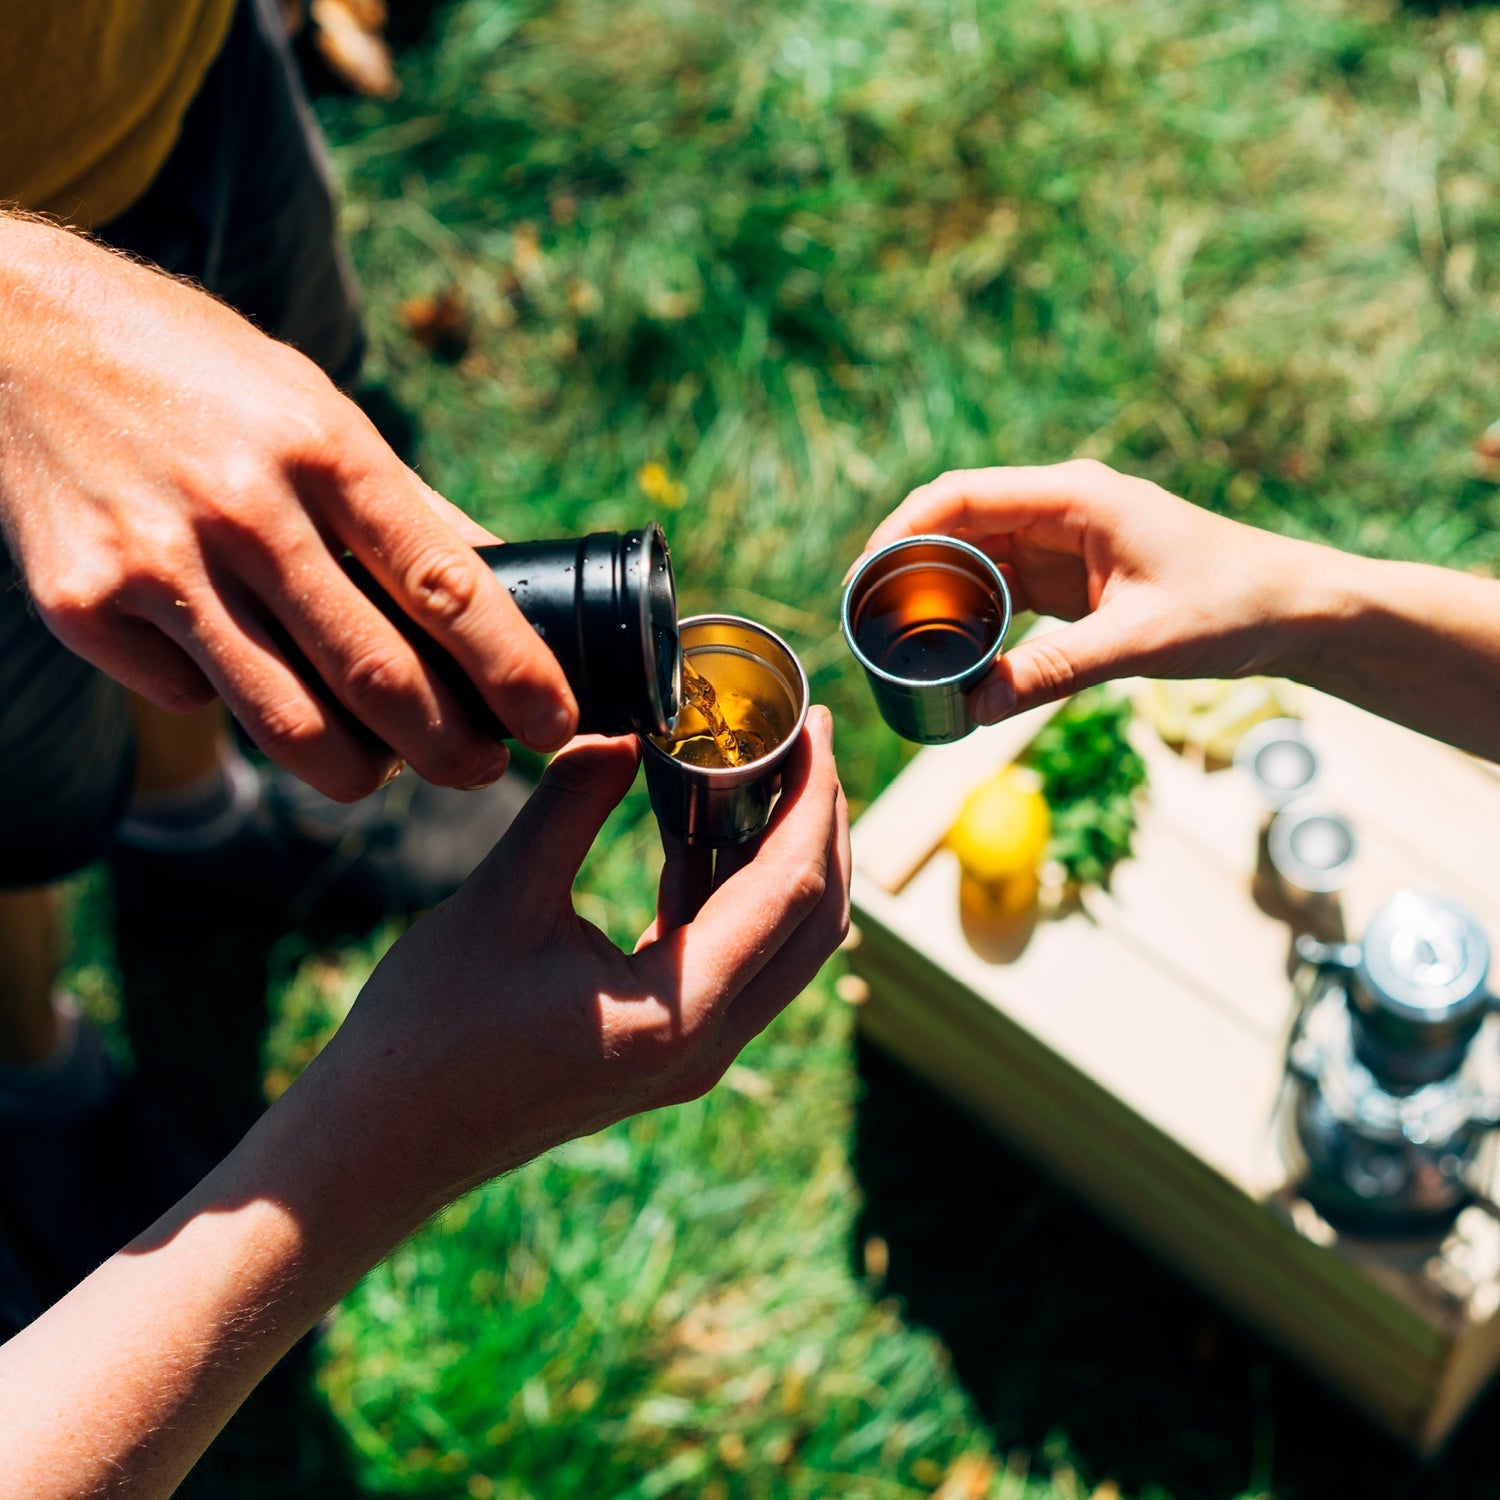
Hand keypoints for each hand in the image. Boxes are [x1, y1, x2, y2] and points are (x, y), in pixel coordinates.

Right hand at [0, 217, 576, 800]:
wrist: (20, 333)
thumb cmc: (199, 373)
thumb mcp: (317, 406)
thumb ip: (408, 505)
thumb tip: (503, 580)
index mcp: (324, 446)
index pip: (446, 586)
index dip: (515, 670)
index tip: (556, 721)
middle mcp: (243, 505)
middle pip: (377, 676)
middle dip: (452, 749)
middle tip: (481, 767)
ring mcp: (156, 559)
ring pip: (287, 721)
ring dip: (358, 768)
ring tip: (386, 764)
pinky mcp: (83, 603)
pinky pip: (189, 698)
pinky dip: (230, 706)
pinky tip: (242, 673)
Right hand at [321, 708, 849, 1204]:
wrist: (383, 1143)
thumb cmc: (430, 1030)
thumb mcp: (503, 897)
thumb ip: (572, 805)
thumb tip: (622, 730)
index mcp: (681, 1010)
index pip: (791, 887)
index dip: (813, 796)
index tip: (814, 724)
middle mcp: (707, 1042)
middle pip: (812, 921)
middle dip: (821, 824)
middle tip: (807, 739)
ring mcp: (691, 1054)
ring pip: (780, 945)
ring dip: (782, 859)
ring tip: (765, 773)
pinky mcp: (664, 1049)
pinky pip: (729, 962)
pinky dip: (731, 894)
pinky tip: (699, 832)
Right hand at [858, 460, 1310, 721]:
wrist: (1292, 609)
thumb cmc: (1231, 606)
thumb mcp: (1138, 642)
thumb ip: (1054, 672)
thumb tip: (975, 708)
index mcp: (1075, 497)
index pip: (963, 495)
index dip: (903, 527)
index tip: (863, 572)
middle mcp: (1062, 509)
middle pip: (958, 522)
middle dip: (907, 562)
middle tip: (864, 614)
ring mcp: (1065, 541)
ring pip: (975, 554)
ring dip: (934, 588)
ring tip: (891, 633)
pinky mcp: (1072, 576)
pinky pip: (1002, 585)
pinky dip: (969, 609)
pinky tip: (946, 643)